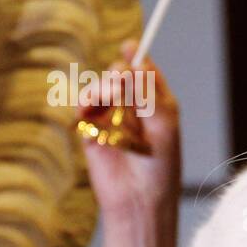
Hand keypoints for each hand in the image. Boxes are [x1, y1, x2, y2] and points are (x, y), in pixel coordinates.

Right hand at [78, 40, 181, 221]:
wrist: (139, 199)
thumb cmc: (160, 165)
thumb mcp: (163, 124)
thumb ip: (148, 92)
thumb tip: (132, 62)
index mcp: (155, 102)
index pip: (144, 71)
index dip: (136, 56)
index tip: (129, 47)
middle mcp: (133, 107)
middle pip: (119, 74)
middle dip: (118, 75)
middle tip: (120, 85)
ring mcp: (111, 117)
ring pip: (100, 87)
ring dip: (102, 89)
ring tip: (108, 102)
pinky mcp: (91, 130)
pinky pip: (84, 106)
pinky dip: (85, 104)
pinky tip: (89, 111)